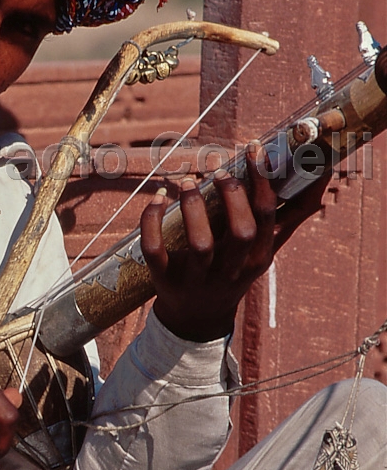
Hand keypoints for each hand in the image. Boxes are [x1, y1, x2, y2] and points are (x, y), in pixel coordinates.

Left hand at [140, 143, 328, 341]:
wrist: (196, 319)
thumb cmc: (232, 272)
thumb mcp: (261, 252)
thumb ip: (284, 220)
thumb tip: (317, 176)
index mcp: (256, 259)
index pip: (265, 217)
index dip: (262, 181)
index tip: (253, 150)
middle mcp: (230, 271)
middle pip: (240, 232)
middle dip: (232, 196)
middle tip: (220, 171)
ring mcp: (197, 278)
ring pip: (200, 243)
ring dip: (193, 207)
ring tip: (188, 182)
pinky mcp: (165, 280)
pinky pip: (155, 250)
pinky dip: (152, 221)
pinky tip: (157, 198)